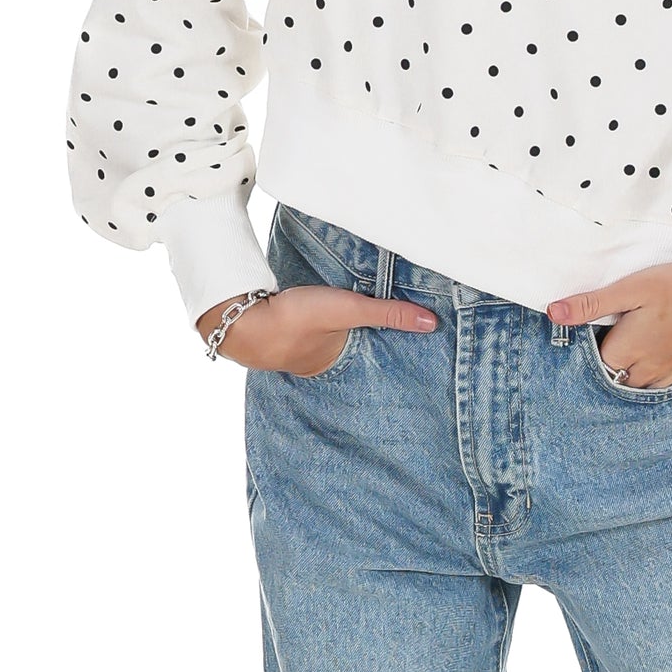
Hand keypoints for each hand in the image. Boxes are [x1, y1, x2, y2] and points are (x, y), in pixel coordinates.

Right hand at [196, 286, 437, 373]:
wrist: (240, 319)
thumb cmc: (296, 319)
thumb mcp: (349, 310)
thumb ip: (389, 313)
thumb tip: (432, 324)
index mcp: (335, 361)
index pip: (369, 355)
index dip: (384, 348)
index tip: (404, 347)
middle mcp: (315, 361)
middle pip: (345, 347)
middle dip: (359, 341)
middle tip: (380, 334)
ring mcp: (292, 346)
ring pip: (322, 338)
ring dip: (331, 330)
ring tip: (347, 322)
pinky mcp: (276, 327)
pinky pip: (301, 326)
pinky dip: (309, 321)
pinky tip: (309, 312)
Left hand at [546, 248, 671, 388]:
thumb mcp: (634, 288)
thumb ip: (592, 304)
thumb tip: (553, 313)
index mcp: (626, 352)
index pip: (590, 360)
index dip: (584, 345)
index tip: (586, 326)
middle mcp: (644, 372)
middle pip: (611, 374)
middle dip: (604, 359)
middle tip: (606, 330)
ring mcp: (668, 375)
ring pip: (634, 381)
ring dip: (626, 367)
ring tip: (627, 340)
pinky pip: (658, 381)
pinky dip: (649, 371)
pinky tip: (653, 350)